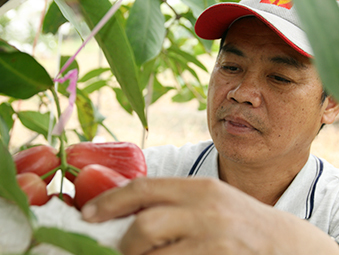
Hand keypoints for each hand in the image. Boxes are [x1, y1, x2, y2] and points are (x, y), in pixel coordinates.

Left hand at [81, 177, 338, 254]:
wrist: (283, 242)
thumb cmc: (237, 219)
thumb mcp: (208, 199)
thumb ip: (173, 201)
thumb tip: (126, 212)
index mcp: (198, 188)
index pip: (144, 188)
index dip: (109, 200)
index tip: (88, 214)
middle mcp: (206, 210)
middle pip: (145, 224)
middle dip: (125, 242)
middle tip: (120, 249)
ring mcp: (215, 240)